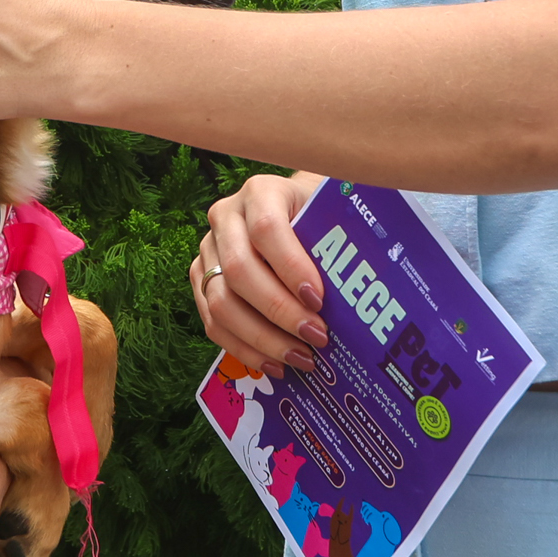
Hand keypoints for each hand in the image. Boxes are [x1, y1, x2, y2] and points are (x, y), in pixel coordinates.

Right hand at [195, 170, 329, 377]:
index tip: (318, 299)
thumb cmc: (318, 215)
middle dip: (280, 311)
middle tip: (316, 337)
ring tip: (300, 357)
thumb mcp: (329, 215)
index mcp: (260, 192)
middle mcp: (225, 217)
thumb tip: (355, 295)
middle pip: (240, 270)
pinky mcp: (201, 280)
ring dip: (263, 338)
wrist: (292, 210)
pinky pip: (213, 322)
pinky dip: (245, 349)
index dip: (290, 267)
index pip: (266, 229)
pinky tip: (275, 364)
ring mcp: (208, 249)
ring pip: (221, 302)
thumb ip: (335, 244)